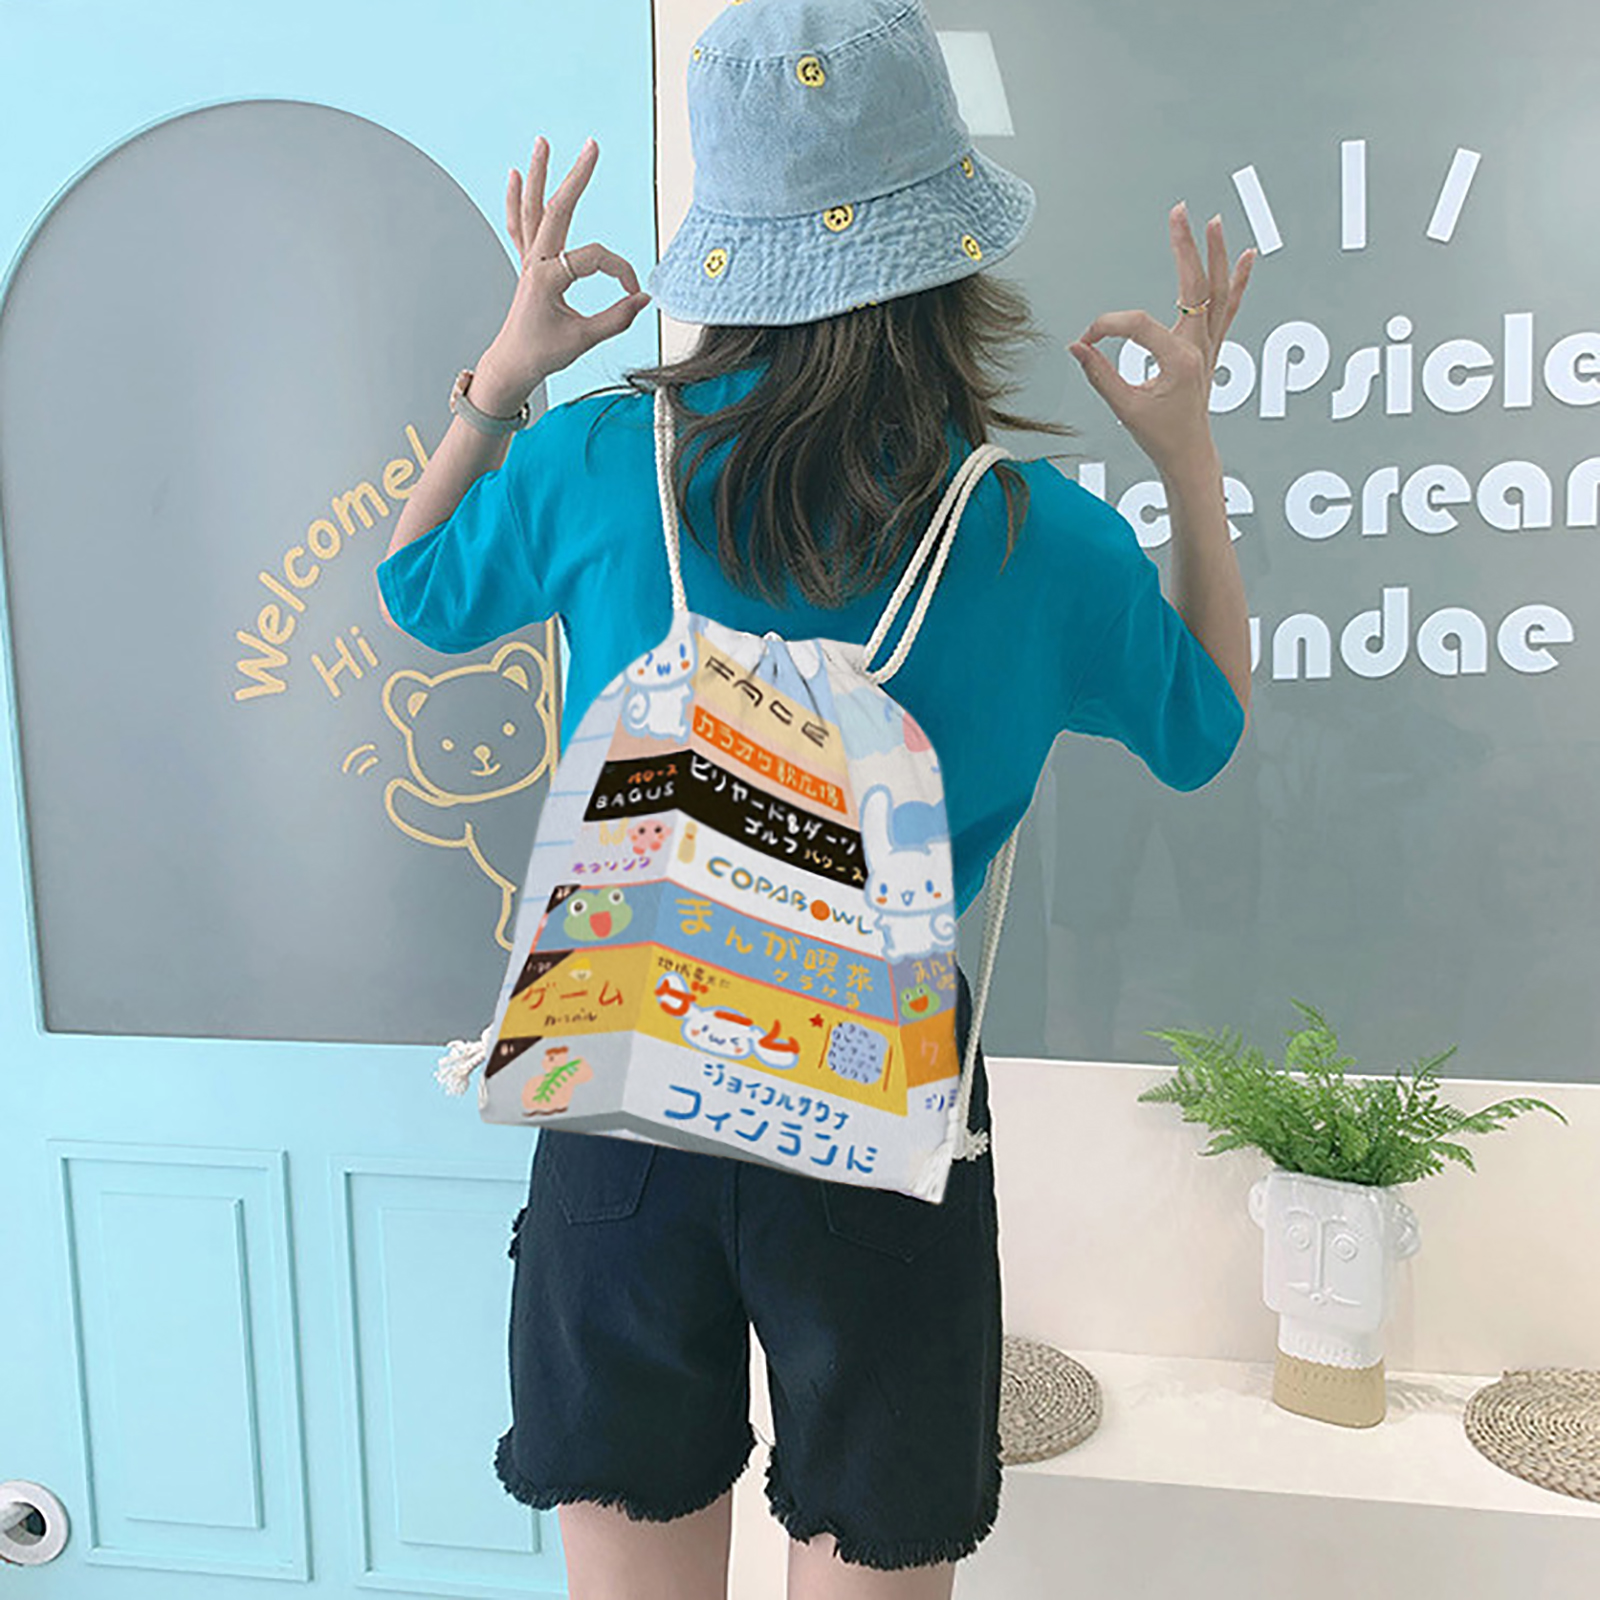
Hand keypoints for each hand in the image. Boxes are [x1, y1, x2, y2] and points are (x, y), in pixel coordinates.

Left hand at [475, 135, 651, 404]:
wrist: (512, 363)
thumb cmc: (543, 353)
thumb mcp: (583, 339)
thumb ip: (617, 318)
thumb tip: (644, 299)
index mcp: (549, 278)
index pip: (595, 258)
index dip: (620, 271)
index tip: (633, 293)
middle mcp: (536, 262)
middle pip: (559, 210)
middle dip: (576, 176)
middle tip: (591, 146)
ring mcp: (529, 260)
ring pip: (533, 210)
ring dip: (538, 174)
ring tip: (542, 142)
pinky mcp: (527, 265)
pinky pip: (519, 225)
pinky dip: (516, 200)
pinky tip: (514, 175)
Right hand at [1069, 203, 1255, 479]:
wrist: (1189, 454)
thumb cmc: (1159, 435)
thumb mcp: (1124, 407)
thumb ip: (1099, 373)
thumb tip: (1076, 346)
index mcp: (1179, 361)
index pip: (1138, 326)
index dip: (1107, 327)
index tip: (1086, 340)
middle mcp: (1200, 348)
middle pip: (1194, 287)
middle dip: (1185, 247)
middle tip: (1178, 212)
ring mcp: (1210, 345)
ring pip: (1218, 292)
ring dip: (1217, 255)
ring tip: (1215, 221)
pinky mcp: (1213, 347)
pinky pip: (1230, 308)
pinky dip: (1240, 281)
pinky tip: (1247, 255)